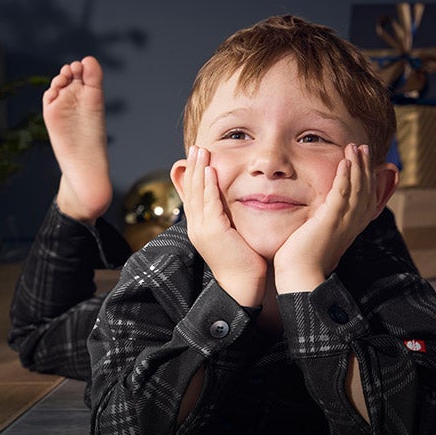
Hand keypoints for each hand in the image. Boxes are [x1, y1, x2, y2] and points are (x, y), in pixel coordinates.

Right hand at [181, 146, 267, 305]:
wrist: (242, 286)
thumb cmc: (244, 264)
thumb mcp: (234, 237)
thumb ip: (231, 221)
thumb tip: (235, 208)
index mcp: (201, 228)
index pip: (194, 197)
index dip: (194, 177)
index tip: (197, 159)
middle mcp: (197, 227)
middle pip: (192, 191)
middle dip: (194, 168)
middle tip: (196, 148)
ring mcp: (202, 229)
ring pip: (197, 193)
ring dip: (199, 170)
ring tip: (201, 151)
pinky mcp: (212, 231)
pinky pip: (209, 203)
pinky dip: (209, 185)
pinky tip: (211, 170)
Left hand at [274, 144, 380, 292]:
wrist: (301, 276)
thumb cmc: (304, 262)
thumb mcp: (319, 239)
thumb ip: (323, 226)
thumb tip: (318, 222)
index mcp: (351, 228)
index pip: (366, 199)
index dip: (368, 179)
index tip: (364, 162)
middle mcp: (352, 224)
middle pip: (366, 190)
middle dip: (365, 167)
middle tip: (363, 148)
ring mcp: (343, 222)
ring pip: (357, 188)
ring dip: (357, 165)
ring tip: (355, 147)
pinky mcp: (331, 220)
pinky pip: (342, 193)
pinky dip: (345, 176)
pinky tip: (345, 162)